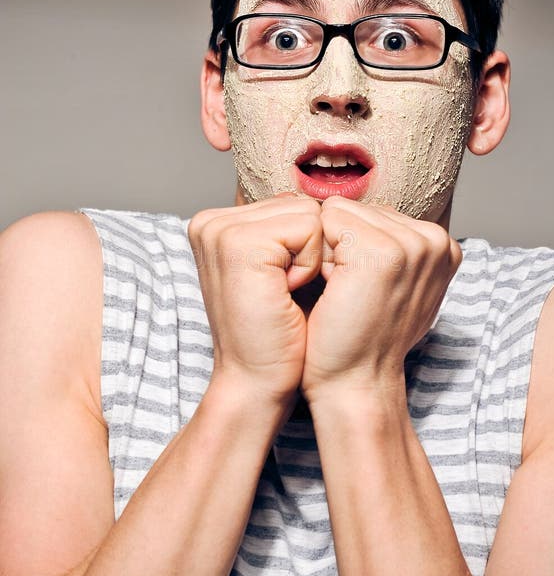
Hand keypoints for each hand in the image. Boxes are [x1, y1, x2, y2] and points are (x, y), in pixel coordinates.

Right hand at [188, 195, 321, 405]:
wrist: (258, 380)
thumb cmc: (278, 333)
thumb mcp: (279, 270)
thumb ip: (285, 229)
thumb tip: (319, 195)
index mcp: (217, 224)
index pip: (290, 203)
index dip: (304, 247)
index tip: (281, 286)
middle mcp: (211, 220)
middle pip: (301, 203)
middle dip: (309, 250)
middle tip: (283, 292)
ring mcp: (220, 228)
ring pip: (309, 212)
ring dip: (312, 258)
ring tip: (284, 292)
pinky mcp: (239, 242)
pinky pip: (309, 227)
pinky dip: (310, 264)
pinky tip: (285, 293)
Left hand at [301, 196, 461, 405]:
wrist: (355, 383)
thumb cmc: (363, 337)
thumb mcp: (395, 287)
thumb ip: (392, 246)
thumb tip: (366, 213)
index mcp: (441, 244)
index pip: (373, 212)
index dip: (353, 247)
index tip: (364, 288)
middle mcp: (434, 239)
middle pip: (357, 207)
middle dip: (342, 245)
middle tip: (352, 293)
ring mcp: (411, 245)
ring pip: (339, 212)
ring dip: (330, 250)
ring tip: (346, 291)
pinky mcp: (382, 253)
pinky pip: (326, 221)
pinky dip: (318, 256)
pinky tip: (335, 290)